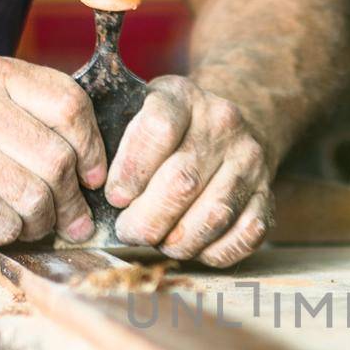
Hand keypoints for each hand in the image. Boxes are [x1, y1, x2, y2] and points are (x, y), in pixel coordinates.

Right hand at [0, 56, 105, 243]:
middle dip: (71, 200)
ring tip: (34, 225)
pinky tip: (0, 228)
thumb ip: (37, 115)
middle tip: (70, 220)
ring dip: (42, 221)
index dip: (92, 149)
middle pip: (57, 158)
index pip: (70, 105)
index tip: (92, 179)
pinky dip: (9, 232)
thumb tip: (100, 164)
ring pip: (32, 193)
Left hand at [105, 76, 274, 266]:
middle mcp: (223, 125)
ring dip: (178, 241)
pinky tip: (194, 246)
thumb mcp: (139, 111)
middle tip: (128, 230)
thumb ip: (111, 137)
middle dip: (146, 219)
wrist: (233, 125)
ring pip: (213, 214)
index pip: (158, 128)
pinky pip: (245, 236)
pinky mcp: (269, 195)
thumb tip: (81, 187)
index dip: (131, 171)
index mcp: (183, 97)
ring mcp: (250, 161)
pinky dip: (214, 252)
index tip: (114, 196)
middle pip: (182, 181)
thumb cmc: (169, 130)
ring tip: (160, 241)